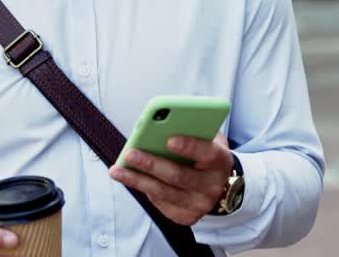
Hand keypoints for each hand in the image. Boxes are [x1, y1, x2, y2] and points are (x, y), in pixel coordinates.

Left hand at [109, 132, 231, 225]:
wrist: (219, 184)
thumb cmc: (206, 152)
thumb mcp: (206, 137)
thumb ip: (191, 128)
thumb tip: (160, 122)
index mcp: (221, 161)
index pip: (207, 153)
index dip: (189, 146)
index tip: (169, 139)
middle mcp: (212, 186)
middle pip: (179, 176)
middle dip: (151, 164)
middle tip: (130, 153)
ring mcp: (200, 204)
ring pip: (164, 192)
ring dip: (137, 180)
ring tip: (117, 170)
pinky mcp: (187, 217)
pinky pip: (160, 203)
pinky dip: (144, 189)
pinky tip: (130, 178)